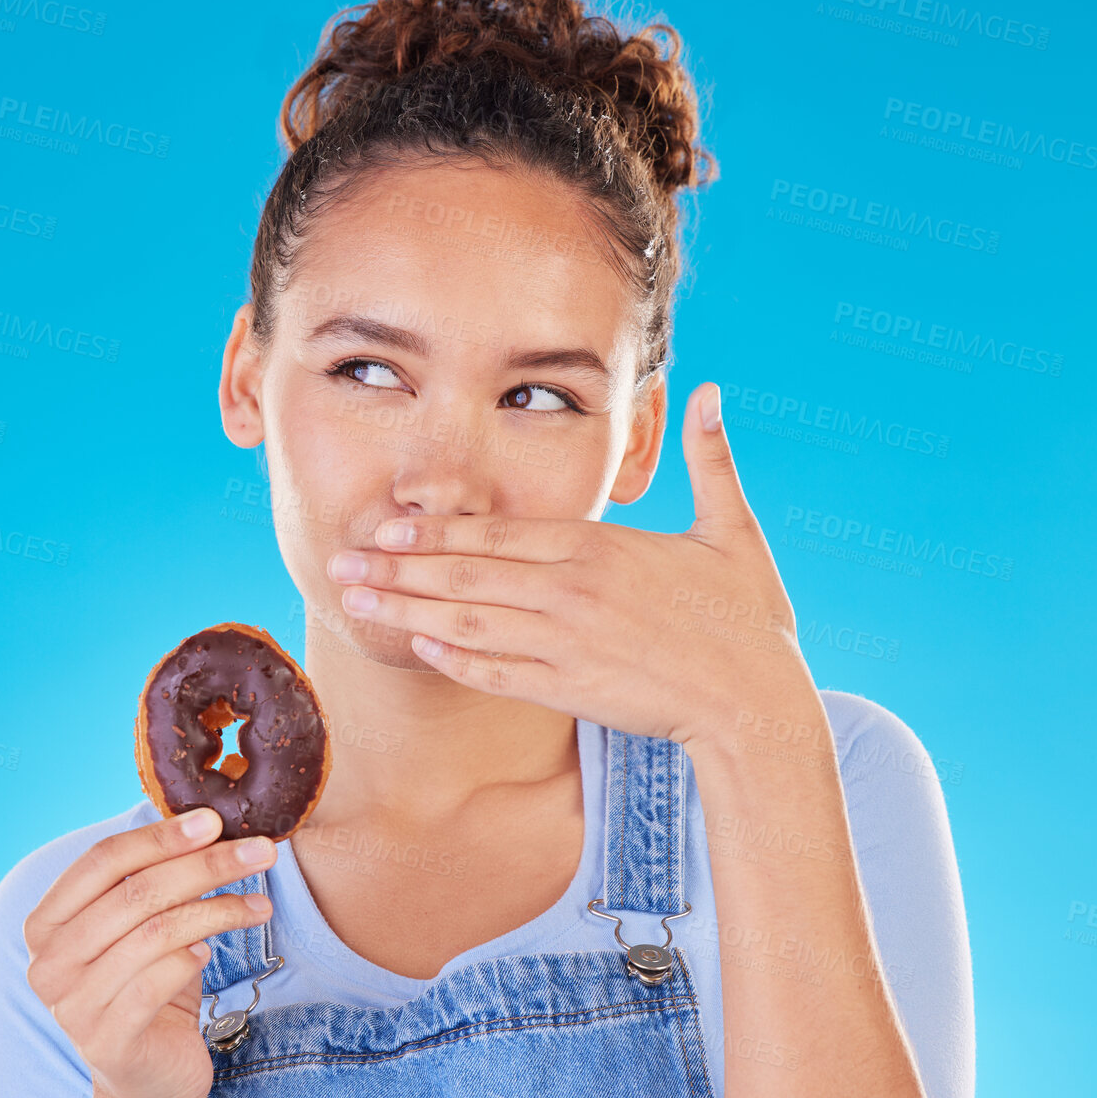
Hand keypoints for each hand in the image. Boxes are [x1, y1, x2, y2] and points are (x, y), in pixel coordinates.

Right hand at [23, 807, 275, 1097]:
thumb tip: (205, 822)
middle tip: (261, 851)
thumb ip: (151, 880)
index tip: (214, 822)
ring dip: (218, 911)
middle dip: (205, 866)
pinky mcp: (106, 1041)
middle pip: (134, 893)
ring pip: (155, 934)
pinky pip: (157, 982)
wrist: (151, 1079)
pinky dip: (191, 958)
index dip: (159, 836)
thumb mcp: (141, 928)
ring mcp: (72, 1006)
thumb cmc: (149, 987)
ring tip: (260, 905)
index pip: (101, 861)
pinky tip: (211, 951)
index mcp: (46, 923)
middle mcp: (48, 963)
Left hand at [324, 382, 819, 755]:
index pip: (497, 533)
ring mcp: (566, 644)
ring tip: (354, 601)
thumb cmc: (749, 619)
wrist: (758, 705)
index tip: (387, 524)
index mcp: (600, 549)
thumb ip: (711, 460)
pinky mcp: (570, 689)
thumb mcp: (735, 531)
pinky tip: (416, 648)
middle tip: (338, 562)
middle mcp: (572, 592)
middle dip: (395, 568)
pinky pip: (497, 673)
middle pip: (465, 574)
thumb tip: (712, 392)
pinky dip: (453, 661)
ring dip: (404, 612)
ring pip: (466, 623)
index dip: (436, 530)